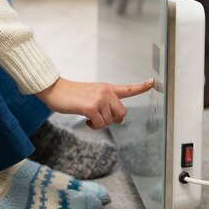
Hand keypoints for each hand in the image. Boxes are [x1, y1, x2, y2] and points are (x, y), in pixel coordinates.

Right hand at [35, 77, 153, 129]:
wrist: (56, 90)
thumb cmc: (74, 96)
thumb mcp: (93, 97)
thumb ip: (108, 106)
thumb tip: (121, 119)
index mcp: (108, 88)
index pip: (128, 88)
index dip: (141, 86)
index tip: (152, 82)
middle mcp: (106, 92)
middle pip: (122, 113)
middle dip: (112, 119)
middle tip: (98, 117)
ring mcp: (99, 99)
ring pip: (110, 121)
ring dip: (99, 123)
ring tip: (88, 116)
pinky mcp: (91, 107)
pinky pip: (100, 124)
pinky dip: (93, 126)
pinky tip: (86, 120)